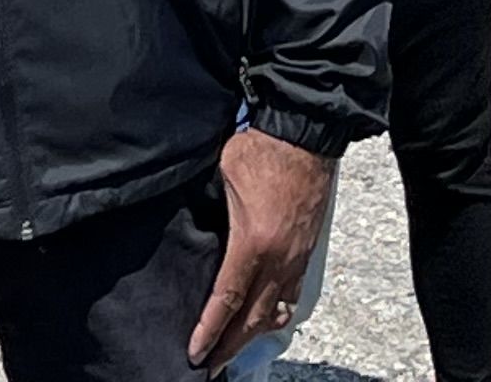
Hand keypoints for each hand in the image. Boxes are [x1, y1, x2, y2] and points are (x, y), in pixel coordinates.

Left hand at [189, 126, 334, 370]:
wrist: (306, 133)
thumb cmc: (262, 149)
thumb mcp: (221, 176)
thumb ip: (204, 207)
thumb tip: (184, 224)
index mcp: (253, 243)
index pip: (227, 300)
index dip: (210, 331)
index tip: (195, 354)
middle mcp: (279, 259)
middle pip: (253, 319)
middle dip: (229, 347)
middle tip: (209, 367)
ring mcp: (296, 258)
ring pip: (275, 312)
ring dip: (252, 336)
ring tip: (232, 349)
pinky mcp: (307, 251)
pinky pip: (291, 295)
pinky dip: (275, 314)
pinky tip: (264, 320)